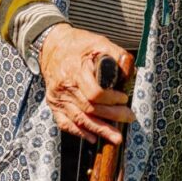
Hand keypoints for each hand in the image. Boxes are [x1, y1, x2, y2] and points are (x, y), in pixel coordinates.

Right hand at [38, 24, 135, 144]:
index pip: (94, 93)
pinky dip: (79, 132)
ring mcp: (57, 98)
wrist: (51, 46)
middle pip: (89, 109)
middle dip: (111, 117)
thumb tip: (130, 69)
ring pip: (79, 119)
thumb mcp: (98, 42)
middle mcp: (64, 87)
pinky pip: (65, 123)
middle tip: (129, 118)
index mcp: (75, 70)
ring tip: (116, 138)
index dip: (111, 99)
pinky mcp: (53, 104)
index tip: (124, 98)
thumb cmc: (78, 44)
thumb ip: (116, 54)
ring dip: (99, 130)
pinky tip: (93, 138)